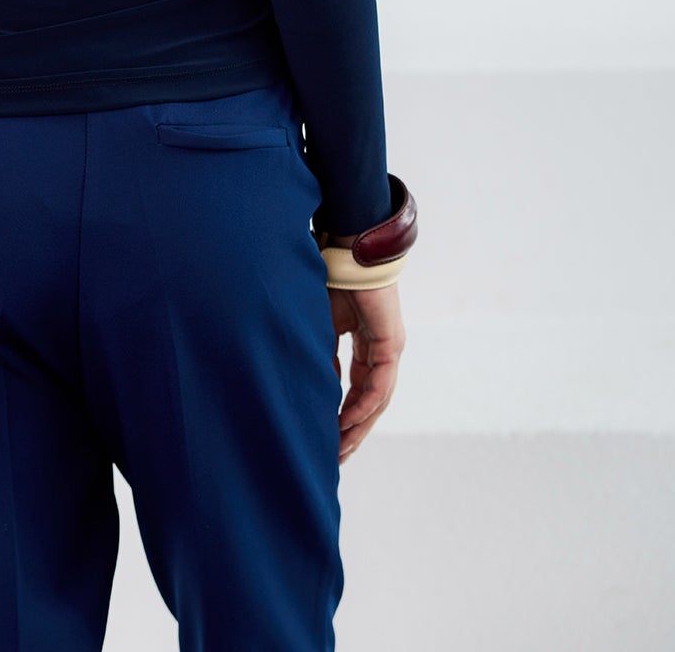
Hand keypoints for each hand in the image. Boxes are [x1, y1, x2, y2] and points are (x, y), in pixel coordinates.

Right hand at [319, 231, 406, 465]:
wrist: (348, 249)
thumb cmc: (331, 279)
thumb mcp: (320, 325)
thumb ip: (322, 354)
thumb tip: (316, 387)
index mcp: (364, 343)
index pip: (356, 388)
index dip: (343, 415)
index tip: (328, 438)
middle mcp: (381, 349)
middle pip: (370, 401)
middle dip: (353, 430)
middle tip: (337, 457)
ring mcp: (388, 347)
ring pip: (378, 398)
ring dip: (359, 425)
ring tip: (342, 449)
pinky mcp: (391, 342)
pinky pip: (379, 384)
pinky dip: (364, 405)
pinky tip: (348, 422)